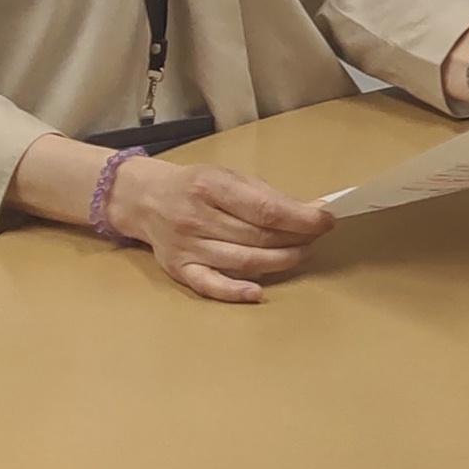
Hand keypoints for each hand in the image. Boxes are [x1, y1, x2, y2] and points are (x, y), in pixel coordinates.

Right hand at [103, 157, 338, 303]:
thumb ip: (266, 195)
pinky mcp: (179, 269)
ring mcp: (186, 246)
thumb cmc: (194, 186)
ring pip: (242, 261)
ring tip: (301, 253)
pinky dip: (235, 291)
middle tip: (317, 237)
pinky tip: (258, 292)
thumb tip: (312, 211)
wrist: (142, 197)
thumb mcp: (228, 177)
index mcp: (210, 186)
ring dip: (280, 260)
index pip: (265, 209)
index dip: (301, 218)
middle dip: (296, 238)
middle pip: (257, 237)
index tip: (326, 220)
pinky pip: (210, 285)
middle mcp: (195, 217)